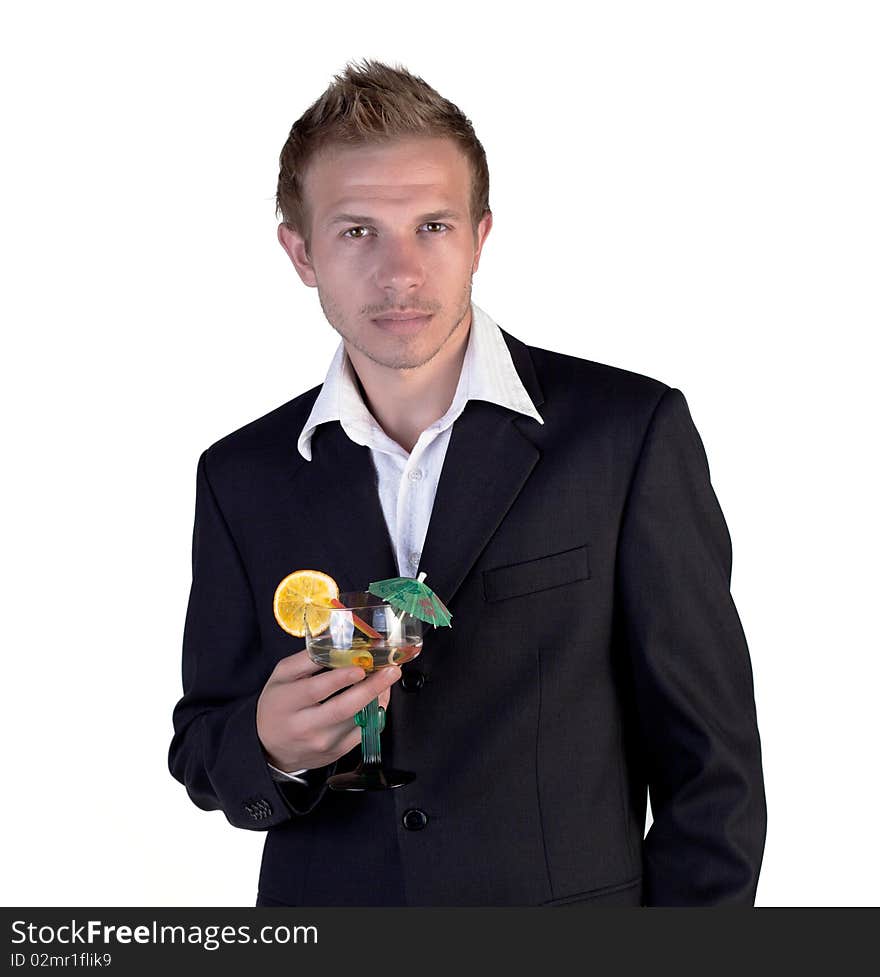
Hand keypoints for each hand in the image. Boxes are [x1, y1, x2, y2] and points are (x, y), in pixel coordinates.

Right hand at [256, 648, 401, 771]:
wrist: (271, 749)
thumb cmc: (278, 705)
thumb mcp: (281, 676)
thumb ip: (306, 659)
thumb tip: (337, 644)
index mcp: (288, 702)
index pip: (317, 690)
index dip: (340, 678)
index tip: (360, 667)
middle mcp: (305, 726)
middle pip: (343, 709)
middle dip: (371, 688)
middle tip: (391, 671)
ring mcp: (323, 743)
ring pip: (358, 721)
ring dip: (378, 698)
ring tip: (388, 679)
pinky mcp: (337, 753)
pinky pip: (363, 732)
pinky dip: (375, 713)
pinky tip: (379, 697)